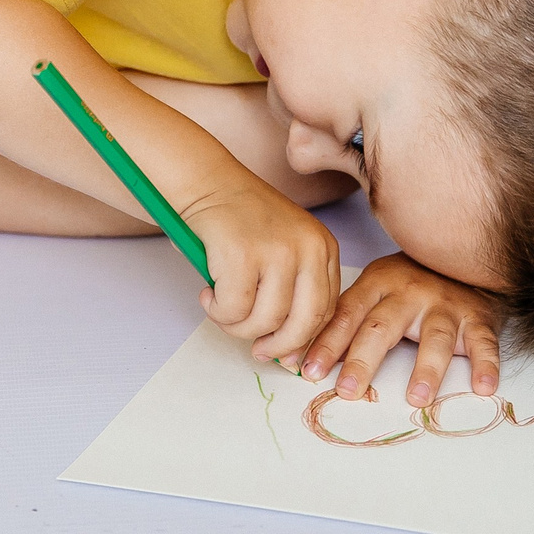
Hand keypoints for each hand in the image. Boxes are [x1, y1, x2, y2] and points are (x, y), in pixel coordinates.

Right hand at [182, 181, 341, 361]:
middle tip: (256, 350)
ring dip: (236, 326)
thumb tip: (286, 351)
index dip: (302, 339)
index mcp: (323, 248)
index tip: (282, 352)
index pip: (326, 312)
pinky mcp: (242, 255)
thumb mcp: (284, 249)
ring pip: (264, 321)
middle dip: (277, 346)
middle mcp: (308, 248)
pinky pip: (233, 309)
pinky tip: (208, 293)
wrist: (207, 181)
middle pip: (303, 323)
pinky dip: (217, 311)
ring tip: (221, 308)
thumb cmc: (241, 221)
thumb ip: (292, 291)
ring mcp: (277, 250)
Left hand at [298, 252, 504, 407]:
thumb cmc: (411, 284)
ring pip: (434, 336)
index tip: (308, 370)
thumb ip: (347, 320)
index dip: (327, 343)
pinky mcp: (478, 317)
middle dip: (363, 360)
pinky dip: (485, 364)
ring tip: (416, 399)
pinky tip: (483, 386)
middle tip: (348, 390)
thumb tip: (300, 359)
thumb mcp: (376, 289)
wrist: (466, 258)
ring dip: (426, 369)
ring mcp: (446, 303)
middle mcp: (410, 291)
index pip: (347, 314)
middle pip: (383, 326)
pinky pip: (482, 342)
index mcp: (379, 282)